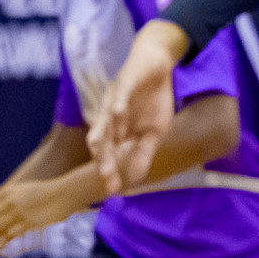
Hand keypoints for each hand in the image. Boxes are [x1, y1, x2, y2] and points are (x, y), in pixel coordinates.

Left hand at [0, 181, 88, 247]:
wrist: (65, 193)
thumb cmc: (45, 192)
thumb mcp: (23, 189)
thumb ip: (10, 196)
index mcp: (7, 191)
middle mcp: (10, 201)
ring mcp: (19, 212)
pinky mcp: (29, 223)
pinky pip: (10, 234)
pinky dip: (3, 241)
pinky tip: (0, 246)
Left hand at [88, 20, 186, 193]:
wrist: (157, 65)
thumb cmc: (153, 99)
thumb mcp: (154, 131)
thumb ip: (143, 153)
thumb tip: (136, 178)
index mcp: (118, 130)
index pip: (111, 154)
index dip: (111, 171)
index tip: (114, 192)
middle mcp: (110, 117)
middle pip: (103, 141)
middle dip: (104, 159)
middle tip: (105, 177)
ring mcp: (114, 100)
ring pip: (105, 120)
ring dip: (104, 137)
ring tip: (101, 154)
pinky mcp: (123, 83)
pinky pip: (118, 95)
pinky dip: (117, 104)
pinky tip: (118, 114)